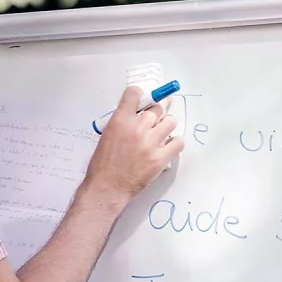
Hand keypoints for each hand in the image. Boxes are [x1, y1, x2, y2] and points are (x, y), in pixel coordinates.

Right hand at [81, 86, 183, 207]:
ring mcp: (151, 143)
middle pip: (157, 108)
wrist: (107, 188)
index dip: (140, 95)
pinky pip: (178, 142)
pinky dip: (175, 142)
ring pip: (171, 122)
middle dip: (155, 114)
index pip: (135, 93)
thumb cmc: (103, 165)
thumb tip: (137, 116)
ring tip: (161, 133)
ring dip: (166, 126)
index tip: (144, 99)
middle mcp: (137, 128)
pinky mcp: (161, 157)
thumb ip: (122, 123)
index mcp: (120, 121)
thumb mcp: (106, 136)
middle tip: (153, 120)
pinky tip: (167, 146)